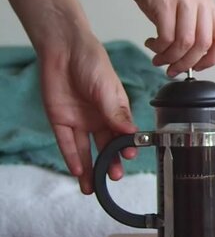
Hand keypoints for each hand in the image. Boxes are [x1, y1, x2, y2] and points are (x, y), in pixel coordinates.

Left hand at [40, 34, 136, 193]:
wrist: (64, 49)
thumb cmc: (92, 63)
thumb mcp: (108, 89)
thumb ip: (116, 113)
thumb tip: (132, 132)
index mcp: (116, 111)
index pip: (124, 134)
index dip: (127, 146)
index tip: (130, 156)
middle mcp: (99, 119)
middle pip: (106, 146)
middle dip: (111, 163)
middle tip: (114, 176)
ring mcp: (80, 122)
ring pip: (86, 150)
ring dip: (90, 168)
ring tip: (93, 187)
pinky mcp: (61, 121)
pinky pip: (66, 143)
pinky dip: (72, 157)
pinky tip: (78, 171)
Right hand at [116, 0, 214, 76]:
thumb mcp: (184, 5)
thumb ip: (190, 27)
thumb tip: (188, 57)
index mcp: (208, 5)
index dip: (212, 59)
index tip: (198, 67)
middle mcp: (199, 3)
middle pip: (203, 45)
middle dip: (187, 64)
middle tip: (173, 70)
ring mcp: (183, 2)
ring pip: (185, 43)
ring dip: (171, 58)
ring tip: (159, 60)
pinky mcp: (164, 3)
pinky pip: (166, 36)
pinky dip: (159, 48)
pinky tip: (152, 45)